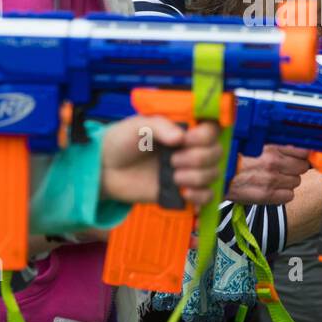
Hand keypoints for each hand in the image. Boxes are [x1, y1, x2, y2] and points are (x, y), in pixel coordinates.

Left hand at [100, 116, 222, 205]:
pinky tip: (184, 193)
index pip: (212, 128)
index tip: (187, 140)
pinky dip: (201, 196)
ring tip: (173, 176)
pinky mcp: (183, 191)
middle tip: (172, 160)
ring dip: (196, 176)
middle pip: (216, 152)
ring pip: (213, 173)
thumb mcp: (137, 125)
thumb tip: (180, 138)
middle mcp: (190, 148)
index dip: (206, 135)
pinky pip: (208, 196)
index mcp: (183, 129)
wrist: (105, 170)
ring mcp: (188, 171)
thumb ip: (160, 126)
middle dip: (197, 158)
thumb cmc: (121, 141)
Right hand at [227, 144, 310, 203]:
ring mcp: (272, 180)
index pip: (303, 151)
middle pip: (302, 167)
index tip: (300, 156)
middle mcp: (274, 162)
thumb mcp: (254, 144)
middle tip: (285, 168)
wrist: (217, 175)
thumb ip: (274, 145)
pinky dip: (283, 194)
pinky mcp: (267, 195)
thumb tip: (293, 147)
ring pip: (296, 181)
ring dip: (289, 180)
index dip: (302, 154)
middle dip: (296, 167)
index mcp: (271, 147)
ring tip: (275, 179)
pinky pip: (289, 196)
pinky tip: (273, 189)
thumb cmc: (233, 159)